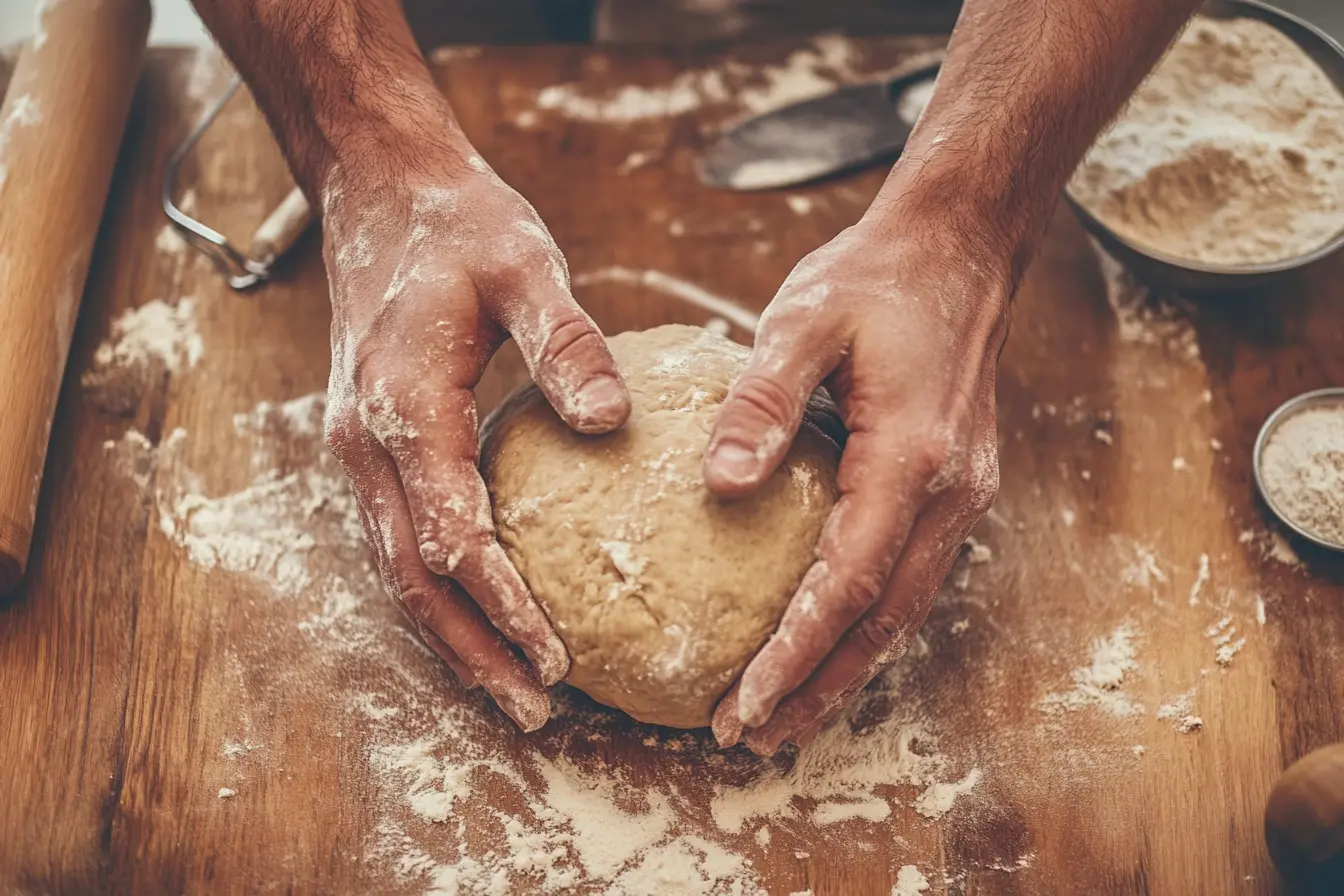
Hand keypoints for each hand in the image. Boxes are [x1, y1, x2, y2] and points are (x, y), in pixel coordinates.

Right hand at [320, 150, 630, 730]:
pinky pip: (397, 540)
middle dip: (473, 652)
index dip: (503, 604)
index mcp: (405, 407)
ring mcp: (359, 449)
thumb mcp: (523, 264)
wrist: (378, 193)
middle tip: (537, 713)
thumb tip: (610, 419)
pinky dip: (437, 595)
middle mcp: (367, 443)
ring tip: (510, 693)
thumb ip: (565, 342)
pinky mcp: (372, 446)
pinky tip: (480, 620)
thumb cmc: (456, 225)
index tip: (557, 658)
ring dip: (451, 637)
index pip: (452, 535)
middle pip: (413, 578)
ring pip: (397, 571)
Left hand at [704, 210, 1007, 754]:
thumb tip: (720, 484)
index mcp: (911, 457)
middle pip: (883, 621)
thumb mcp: (804, 318)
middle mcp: (948, 493)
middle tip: (752, 738)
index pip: (850, 582)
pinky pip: (906, 578)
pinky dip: (863, 626)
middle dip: (819, 688)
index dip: (798, 653)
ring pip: (901, 611)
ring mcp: (960, 496)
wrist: (960, 251)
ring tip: (782, 717)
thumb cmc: (877, 278)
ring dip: (843, 670)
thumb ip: (761, 400)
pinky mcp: (951, 490)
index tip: (745, 703)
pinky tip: (824, 645)